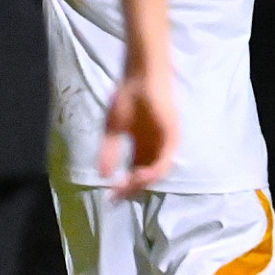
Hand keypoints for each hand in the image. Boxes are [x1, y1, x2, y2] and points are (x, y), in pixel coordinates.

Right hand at [100, 63, 178, 198]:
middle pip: (146, 175)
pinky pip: (166, 159)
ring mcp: (165, 142)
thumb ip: (109, 151)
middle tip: (117, 198)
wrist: (140, 75)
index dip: (123, 185)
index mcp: (143, 146)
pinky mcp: (172, 135)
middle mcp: (155, 147)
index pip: (135, 172)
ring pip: (158, 171)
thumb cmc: (128, 96)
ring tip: (127, 188)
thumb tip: (102, 175)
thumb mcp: (114, 129)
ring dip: (142, 183)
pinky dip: (154, 171)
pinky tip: (140, 176)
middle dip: (132, 189)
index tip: (109, 197)